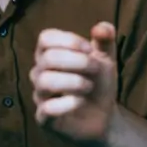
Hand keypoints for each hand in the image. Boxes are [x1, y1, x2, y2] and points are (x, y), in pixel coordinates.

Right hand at [31, 22, 118, 143]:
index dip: (69, 40)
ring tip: (89, 86)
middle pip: (47, 58)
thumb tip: (102, 27)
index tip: (90, 49)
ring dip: (73, 81)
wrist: (104, 115)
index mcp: (51, 54)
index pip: (45, 38)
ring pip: (44, 81)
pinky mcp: (44, 119)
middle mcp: (40, 73)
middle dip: (78, 61)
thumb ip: (106, 39)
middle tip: (96, 68)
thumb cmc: (99, 81)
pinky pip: (47, 108)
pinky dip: (69, 103)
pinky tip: (81, 102)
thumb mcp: (106, 57)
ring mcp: (40, 96)